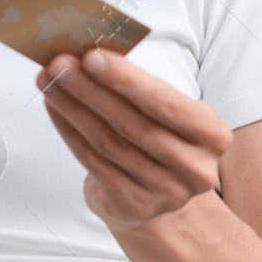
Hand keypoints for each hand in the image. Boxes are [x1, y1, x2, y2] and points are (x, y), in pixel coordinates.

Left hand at [38, 49, 233, 231]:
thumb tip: (88, 55)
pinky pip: (93, 162)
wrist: (156, 191)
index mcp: (211, 134)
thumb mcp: (165, 112)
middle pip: (131, 123)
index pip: (165, 103)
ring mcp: (166, 193)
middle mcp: (195, 168)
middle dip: (90, 90)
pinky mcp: (134, 206)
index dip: (127, 80)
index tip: (92, 56)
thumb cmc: (158, 136)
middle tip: (60, 65)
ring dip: (72, 108)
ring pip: (108, 143)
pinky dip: (69, 131)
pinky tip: (54, 108)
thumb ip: (138, 88)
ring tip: (50, 82)